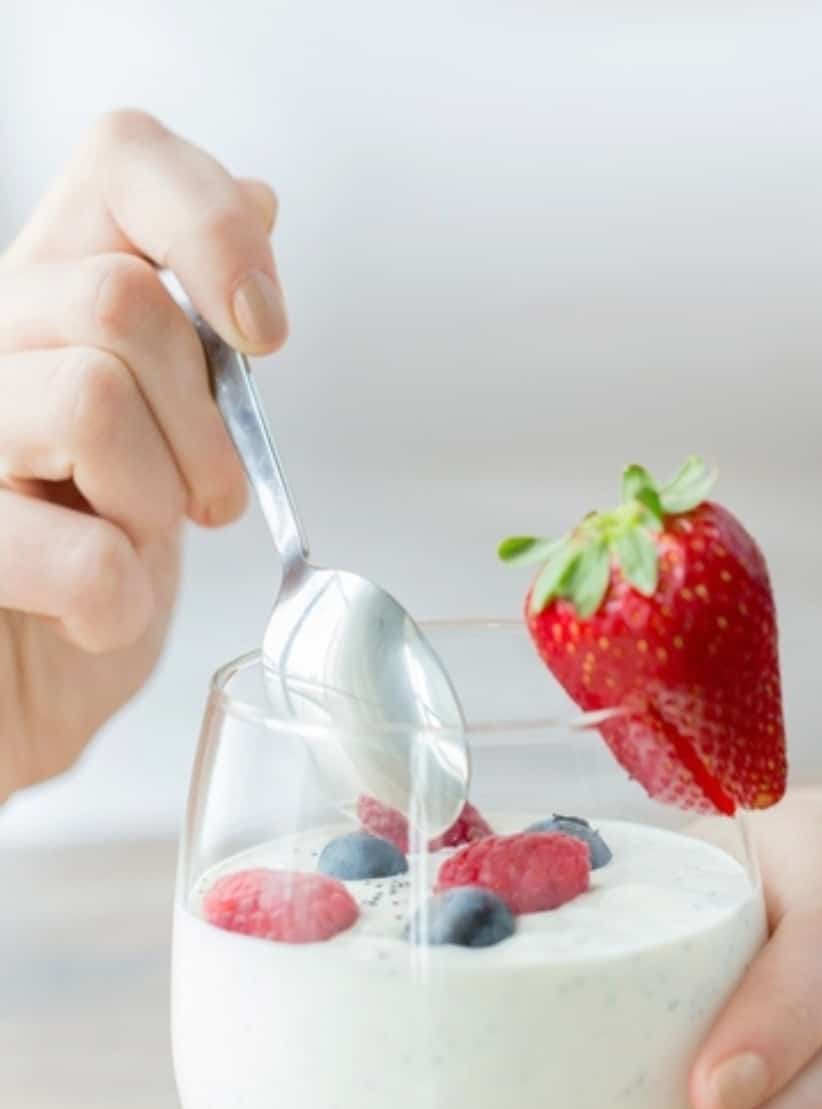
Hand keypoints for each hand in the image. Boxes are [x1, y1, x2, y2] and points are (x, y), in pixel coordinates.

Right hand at [0, 110, 286, 800]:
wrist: (15, 701)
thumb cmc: (78, 582)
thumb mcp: (159, 446)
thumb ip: (188, 331)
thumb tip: (256, 194)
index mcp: (41, 303)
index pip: (121, 160)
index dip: (212, 225)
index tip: (263, 333)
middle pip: (119, 300)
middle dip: (202, 425)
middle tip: (203, 502)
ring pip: (88, 396)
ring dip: (152, 505)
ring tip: (129, 550)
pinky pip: (75, 548)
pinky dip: (116, 604)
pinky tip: (91, 618)